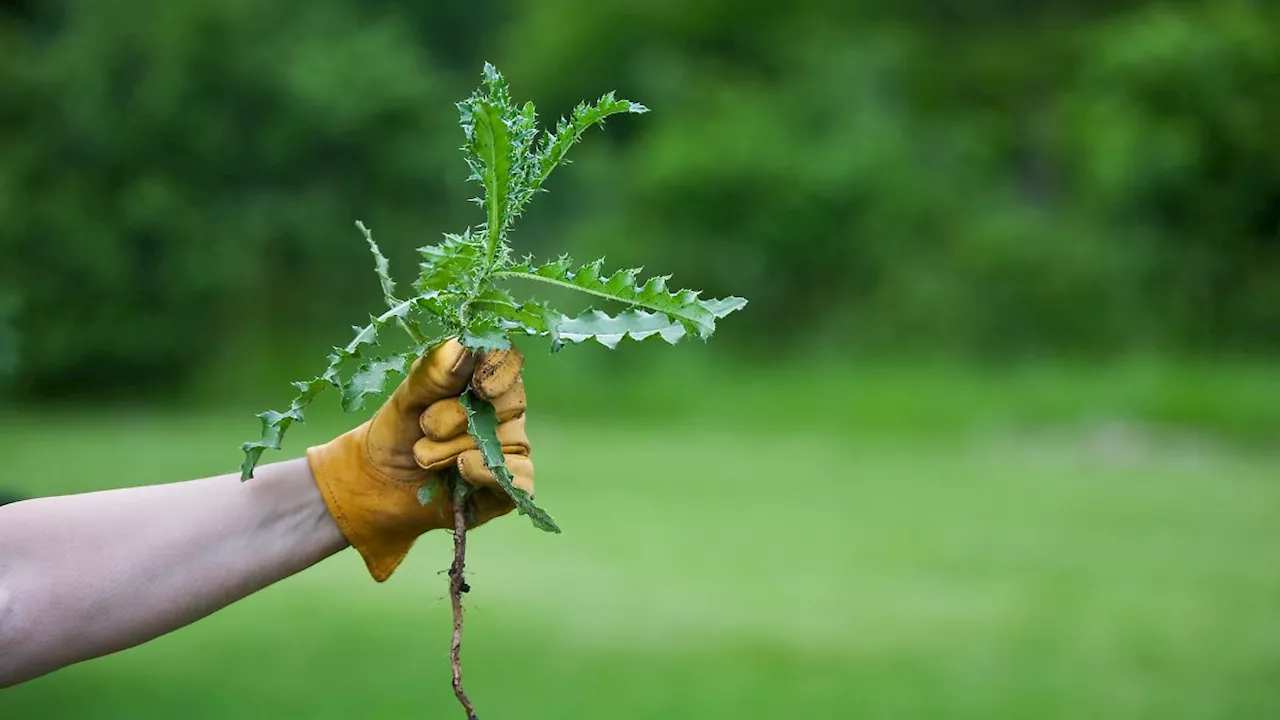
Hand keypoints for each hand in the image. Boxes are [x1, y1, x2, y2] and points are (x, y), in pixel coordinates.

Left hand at [306, 340, 533, 580]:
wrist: (379, 486)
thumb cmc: (396, 432)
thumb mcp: (406, 398)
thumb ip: (434, 373)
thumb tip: (466, 346)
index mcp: (483, 377)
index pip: (507, 361)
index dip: (498, 370)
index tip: (477, 385)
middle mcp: (504, 410)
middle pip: (506, 403)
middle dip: (457, 417)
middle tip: (424, 427)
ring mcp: (510, 448)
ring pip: (505, 442)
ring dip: (455, 450)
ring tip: (423, 457)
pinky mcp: (510, 485)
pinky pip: (519, 477)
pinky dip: (487, 472)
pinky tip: (461, 470)